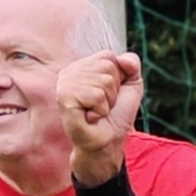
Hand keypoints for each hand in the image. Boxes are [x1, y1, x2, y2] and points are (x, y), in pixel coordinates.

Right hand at [57, 51, 142, 185]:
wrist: (107, 140)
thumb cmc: (116, 114)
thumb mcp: (131, 84)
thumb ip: (132, 64)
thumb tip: (124, 59)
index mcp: (82, 65)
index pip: (108, 56)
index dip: (118, 77)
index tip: (109, 94)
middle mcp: (69, 72)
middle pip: (107, 66)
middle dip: (113, 90)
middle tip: (103, 105)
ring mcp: (64, 84)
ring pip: (104, 81)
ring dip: (107, 101)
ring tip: (97, 111)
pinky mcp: (64, 98)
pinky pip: (96, 95)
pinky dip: (101, 110)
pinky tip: (90, 117)